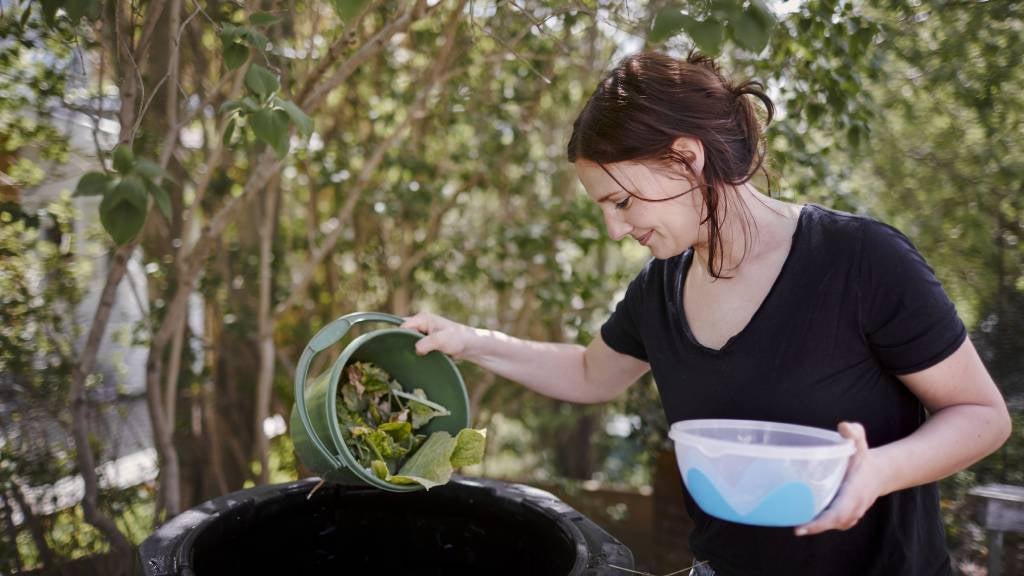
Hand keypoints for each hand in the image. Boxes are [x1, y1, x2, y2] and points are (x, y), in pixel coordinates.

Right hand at [401, 312, 480, 358]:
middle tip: (409, 355)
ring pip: (408, 342)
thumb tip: (416, 349)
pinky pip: (414, 347)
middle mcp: (420, 324)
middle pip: (403, 334)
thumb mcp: (442, 340)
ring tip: (416, 358)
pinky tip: (419, 360)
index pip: (403, 326)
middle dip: (405, 344)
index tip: (405, 348)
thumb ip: (428, 343)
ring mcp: (422, 333)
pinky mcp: (424, 341)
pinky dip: (416, 353)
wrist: (468, 345)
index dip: (401, 337)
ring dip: (411, 350)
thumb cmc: (457, 338)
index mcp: (422, 318)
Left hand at [794, 421, 886, 536]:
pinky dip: (820, 523)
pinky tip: (805, 517)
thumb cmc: (864, 458)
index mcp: (855, 492)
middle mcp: (854, 506)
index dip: (820, 523)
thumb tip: (843, 426)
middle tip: (795, 527)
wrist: (880, 473)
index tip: (802, 527)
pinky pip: (833, 522)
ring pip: (833, 524)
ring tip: (795, 522)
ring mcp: (852, 513)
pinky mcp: (847, 514)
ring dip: (816, 526)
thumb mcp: (860, 442)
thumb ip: (853, 433)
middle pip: (833, 523)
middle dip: (814, 527)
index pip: (838, 513)